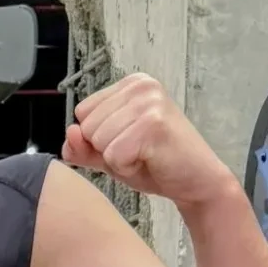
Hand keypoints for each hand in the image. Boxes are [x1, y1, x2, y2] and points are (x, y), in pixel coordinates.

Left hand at [64, 74, 235, 211]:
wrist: (195, 182)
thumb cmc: (154, 163)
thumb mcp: (109, 153)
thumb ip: (83, 146)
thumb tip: (71, 133)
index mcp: (130, 84)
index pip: (83, 112)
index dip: (99, 138)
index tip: (130, 140)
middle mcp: (140, 86)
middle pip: (88, 126)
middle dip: (107, 149)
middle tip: (139, 150)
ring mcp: (148, 102)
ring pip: (98, 141)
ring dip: (117, 159)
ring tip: (145, 155)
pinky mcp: (153, 124)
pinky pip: (113, 156)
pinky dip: (127, 168)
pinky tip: (150, 161)